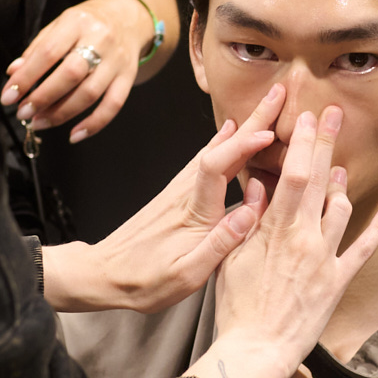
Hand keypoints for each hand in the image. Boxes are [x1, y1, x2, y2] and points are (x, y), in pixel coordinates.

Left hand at [2, 0, 155, 142]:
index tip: (8, 96)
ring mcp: (116, 60)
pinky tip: (74, 135)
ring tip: (40, 122)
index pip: (48, 53)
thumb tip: (14, 73)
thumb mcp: (60, 25)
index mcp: (77, 22)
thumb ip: (37, 49)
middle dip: (42, 98)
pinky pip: (113, 105)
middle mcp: (100, 40)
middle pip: (70, 75)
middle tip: (23, 113)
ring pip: (89, 93)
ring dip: (61, 114)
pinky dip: (93, 124)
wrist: (129, 16)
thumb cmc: (88, 23)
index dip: (26, 78)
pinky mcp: (128, 77)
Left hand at [42, 86, 286, 313]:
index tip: (271, 133)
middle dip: (252, 120)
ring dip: (241, 128)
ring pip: (213, 150)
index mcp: (194, 213)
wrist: (101, 275)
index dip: (244, 146)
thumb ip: (221, 244)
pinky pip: (204, 161)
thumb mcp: (187, 276)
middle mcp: (185, 194)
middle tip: (276, 95)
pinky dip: (223, 143)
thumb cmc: (144, 282)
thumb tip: (251, 213)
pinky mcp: (174, 196)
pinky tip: (228, 136)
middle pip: (220, 147)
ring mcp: (178, 192)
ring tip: (263, 109)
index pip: (218, 165)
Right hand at [191, 106, 377, 377]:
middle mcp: (306, 239)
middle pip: (319, 181)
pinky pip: (364, 248)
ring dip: (340, 182)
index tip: (308, 117)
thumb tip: (257, 185)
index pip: (295, 174)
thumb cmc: (237, 308)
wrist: (257, 351)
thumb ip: (248, 220)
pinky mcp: (338, 281)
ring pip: (340, 208)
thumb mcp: (232, 259)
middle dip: (326, 145)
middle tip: (333, 115)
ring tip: (340, 164)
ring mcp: (325, 260)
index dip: (304, 142)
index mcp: (276, 230)